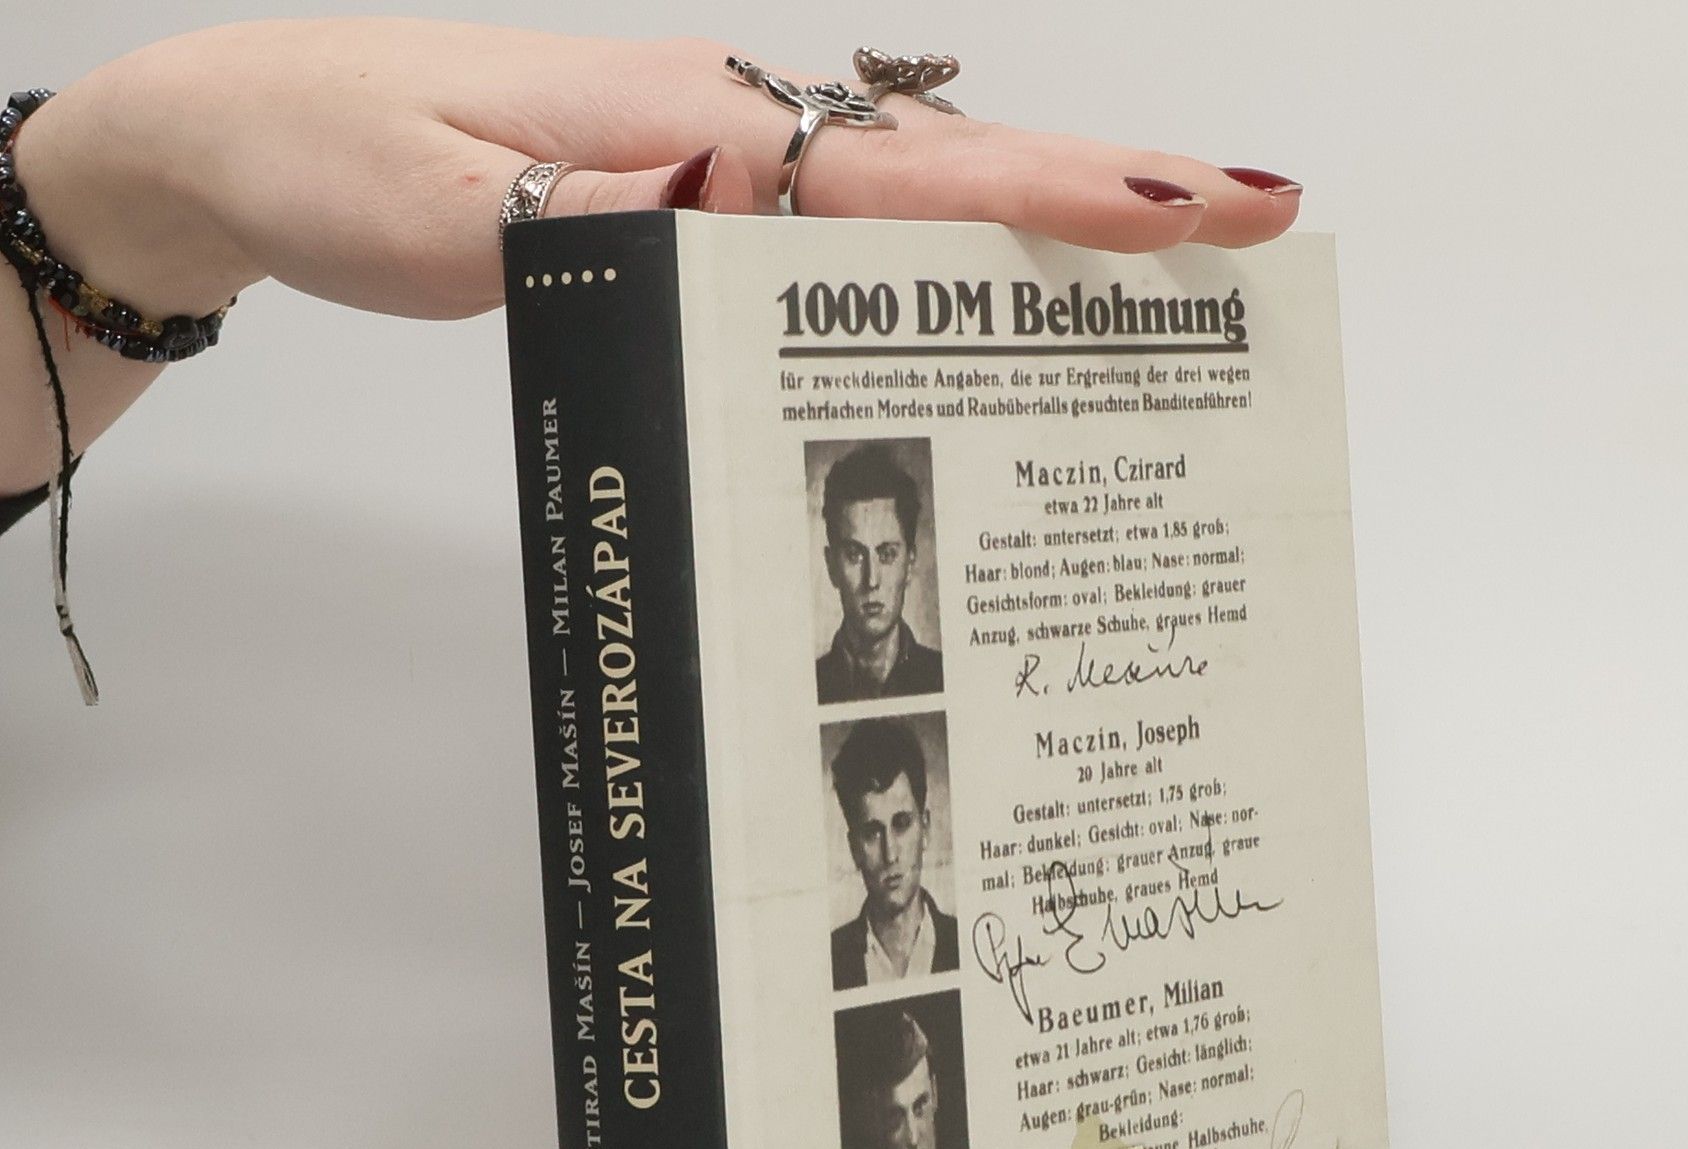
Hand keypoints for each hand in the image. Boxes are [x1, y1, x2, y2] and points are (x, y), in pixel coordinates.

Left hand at [13, 21, 1303, 325]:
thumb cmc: (345, 159)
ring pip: (912, 211)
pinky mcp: (700, 212)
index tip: (1190, 208)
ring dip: (1040, 241)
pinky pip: (847, 248)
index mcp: (697, 124)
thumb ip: (582, 218)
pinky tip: (984, 315)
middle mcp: (734, 135)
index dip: (1050, 195)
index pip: (904, 168)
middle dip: (1102, 205)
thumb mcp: (445, 207)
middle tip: (1250, 233)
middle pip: (949, 175)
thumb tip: (712, 208)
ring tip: (1167, 282)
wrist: (268, 139)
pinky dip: (939, 271)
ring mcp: (724, 171)